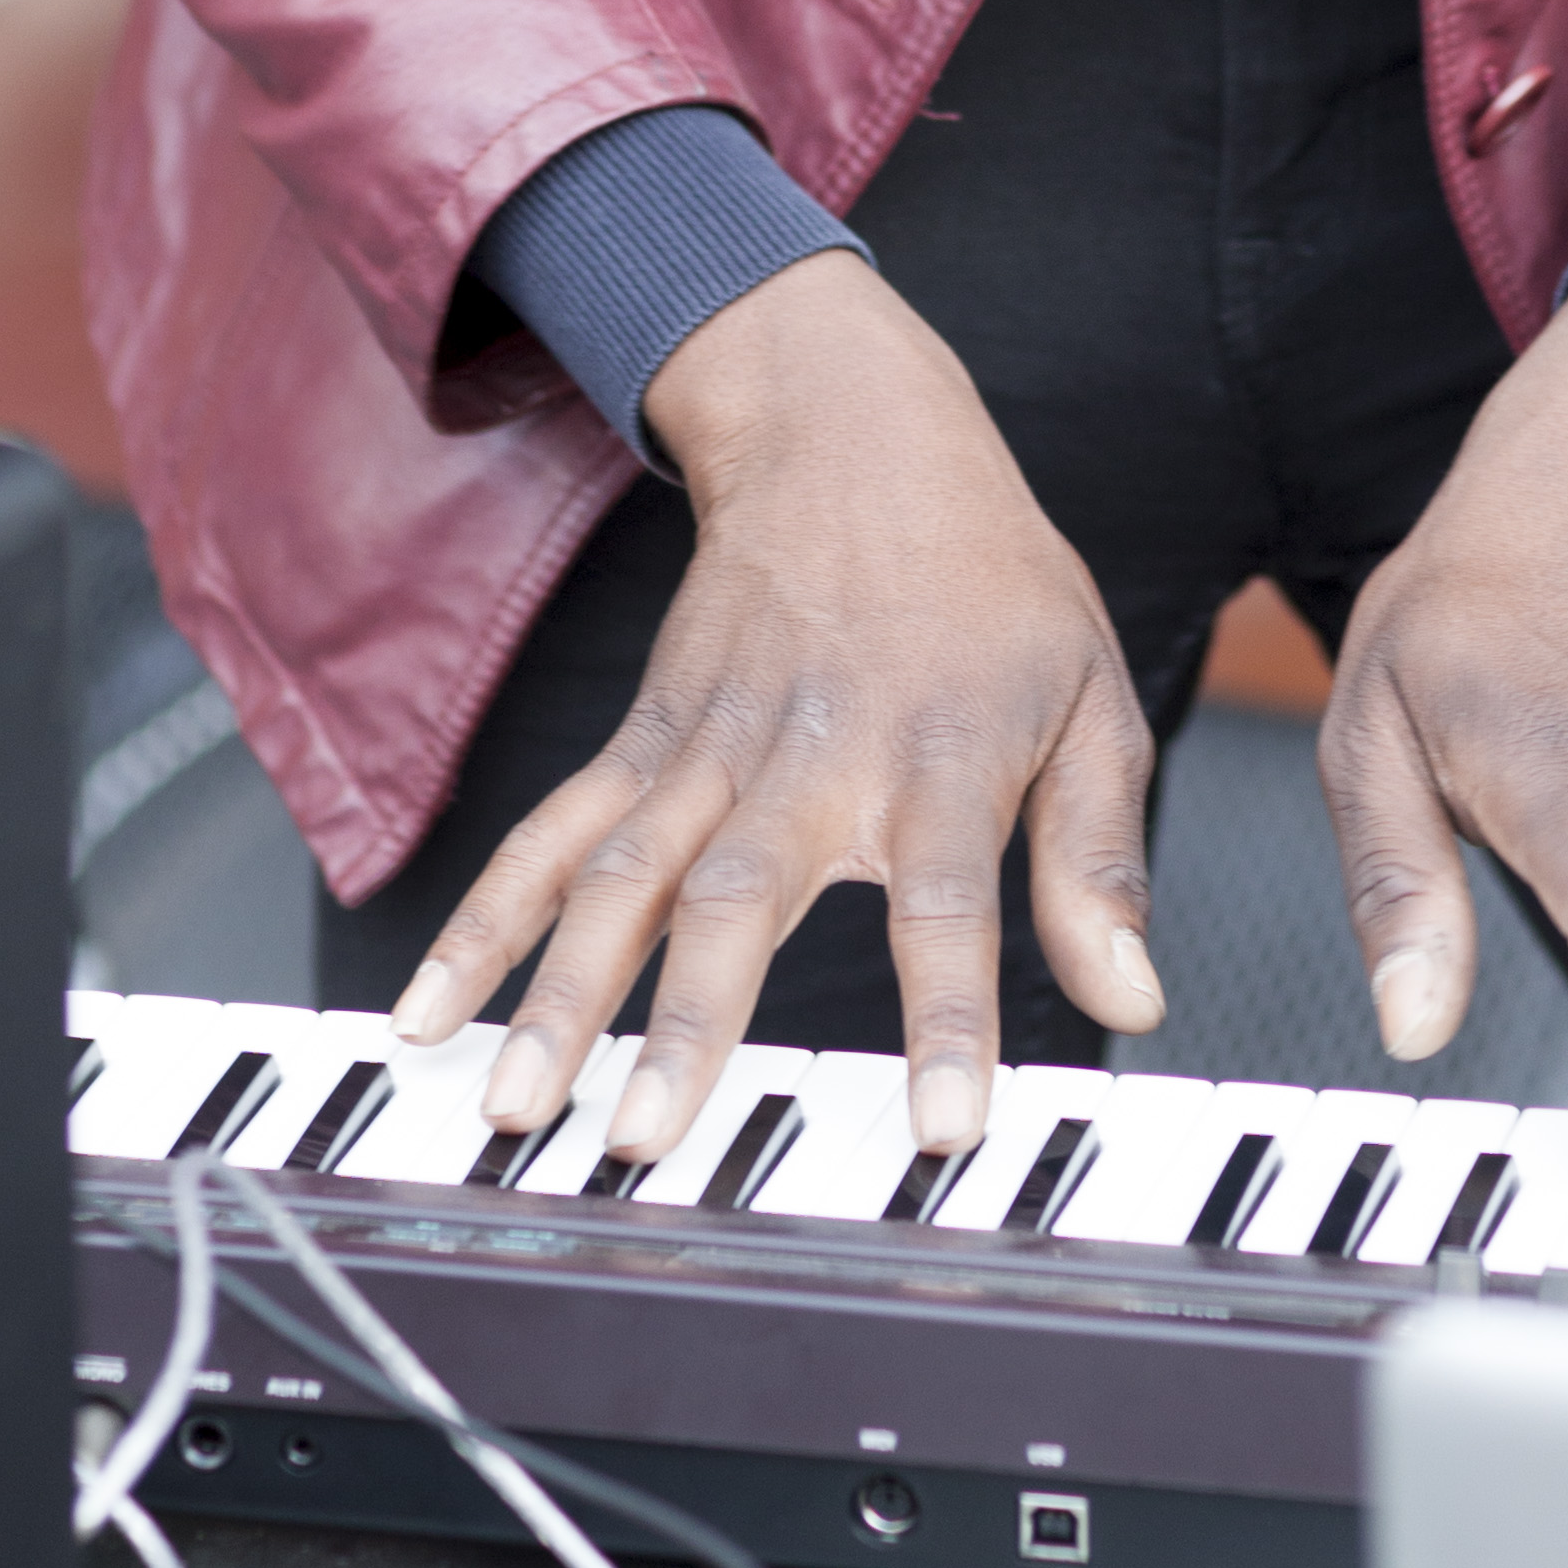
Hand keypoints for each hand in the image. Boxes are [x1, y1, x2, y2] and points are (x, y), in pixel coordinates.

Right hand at [388, 249, 1162, 1163]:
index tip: (945, 1127)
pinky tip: (434, 1006)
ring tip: (514, 1103)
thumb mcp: (1091, 698)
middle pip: (742, 897)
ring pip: (624, 874)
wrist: (854, 430)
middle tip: (646, 1136)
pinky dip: (488, 919)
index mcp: (938, 757)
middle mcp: (812, 756)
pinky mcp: (646, 735)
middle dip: (690, 1022)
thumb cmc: (987, 581)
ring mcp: (711, 745)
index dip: (949, 1016)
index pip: (949, 903)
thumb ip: (1098, 858)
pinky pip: (555, 832)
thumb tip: (1133, 999)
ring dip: (564, 992)